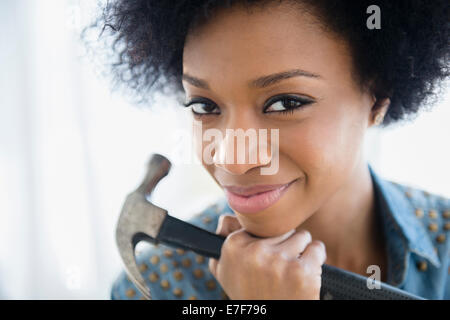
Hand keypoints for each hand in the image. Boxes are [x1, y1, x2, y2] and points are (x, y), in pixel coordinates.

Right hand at [209, 214, 325, 299]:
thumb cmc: (249, 296)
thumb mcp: (226, 273)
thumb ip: (223, 241)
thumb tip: (226, 219)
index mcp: (233, 246)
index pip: (260, 226)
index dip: (266, 242)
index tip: (264, 259)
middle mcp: (254, 251)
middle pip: (283, 229)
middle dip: (285, 245)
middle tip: (279, 269)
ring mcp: (279, 261)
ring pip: (302, 236)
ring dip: (301, 251)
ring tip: (292, 271)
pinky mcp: (302, 272)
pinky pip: (317, 248)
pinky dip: (316, 259)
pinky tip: (306, 274)